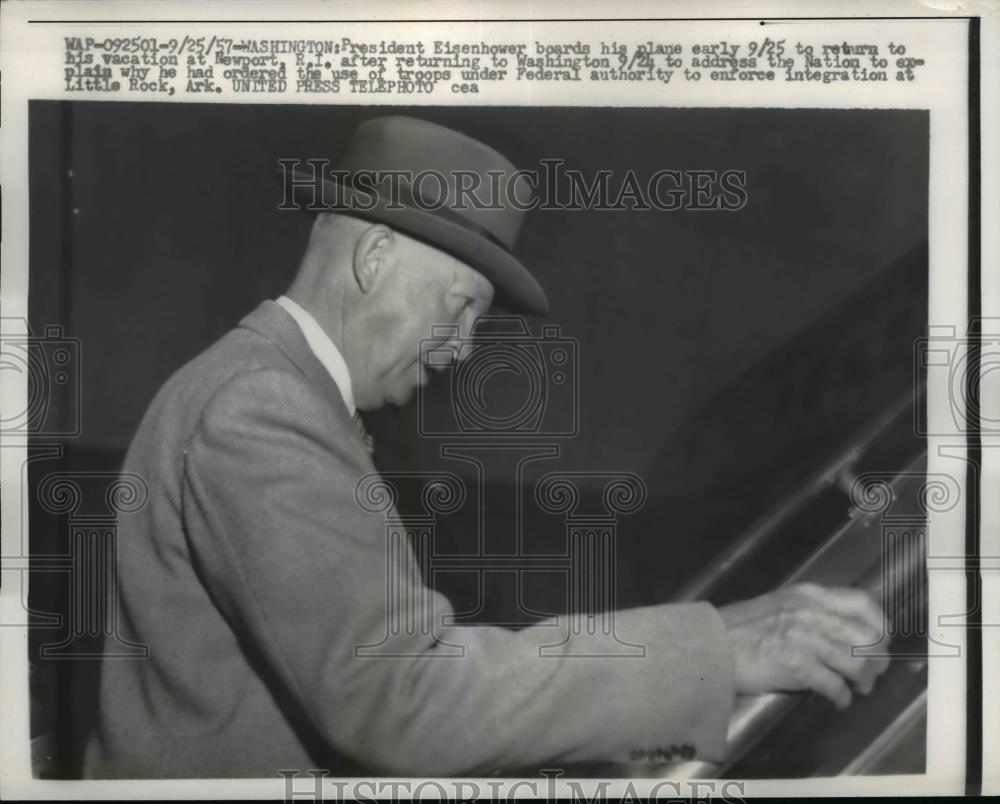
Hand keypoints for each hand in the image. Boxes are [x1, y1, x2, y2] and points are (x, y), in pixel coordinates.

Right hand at [717, 582, 890, 709]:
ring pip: (857, 663)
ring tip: (858, 688)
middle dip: (877, 660)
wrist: (711, 645)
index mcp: (809, 595)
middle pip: (867, 637)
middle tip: (873, 673)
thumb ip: (812, 610)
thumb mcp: (780, 604)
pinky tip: (838, 700)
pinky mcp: (797, 667)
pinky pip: (835, 686)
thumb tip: (844, 629)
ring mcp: (805, 639)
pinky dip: (842, 697)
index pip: (863, 603)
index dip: (880, 624)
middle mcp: (812, 613)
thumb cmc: (742, 626)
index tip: (880, 640)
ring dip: (863, 681)